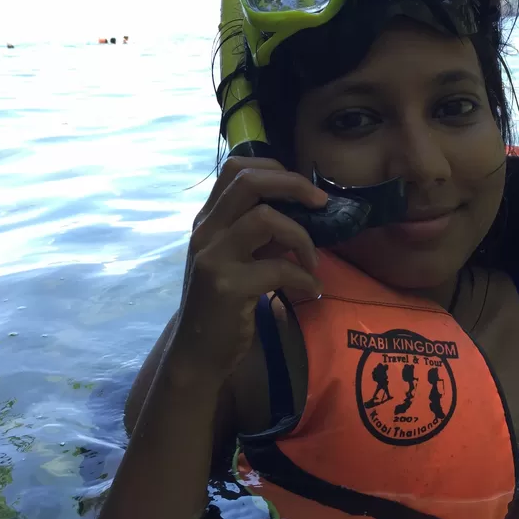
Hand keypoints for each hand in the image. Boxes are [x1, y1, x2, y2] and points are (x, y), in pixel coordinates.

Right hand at [169, 157, 326, 381]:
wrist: (198, 351)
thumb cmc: (222, 303)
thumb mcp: (235, 258)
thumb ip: (258, 231)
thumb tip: (303, 208)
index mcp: (207, 219)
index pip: (236, 167)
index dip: (276, 169)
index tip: (304, 190)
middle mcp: (205, 231)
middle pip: (249, 181)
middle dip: (294, 185)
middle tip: (321, 203)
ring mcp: (213, 257)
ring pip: (265, 218)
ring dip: (301, 236)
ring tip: (313, 261)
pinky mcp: (228, 287)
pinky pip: (278, 267)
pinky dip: (304, 277)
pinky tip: (311, 290)